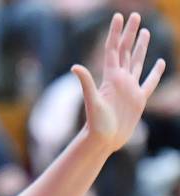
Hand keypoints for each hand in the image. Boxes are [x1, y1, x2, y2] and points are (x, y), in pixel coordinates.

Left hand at [72, 12, 165, 152]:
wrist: (102, 141)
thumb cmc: (95, 124)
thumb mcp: (92, 101)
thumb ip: (86, 83)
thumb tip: (75, 66)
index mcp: (110, 77)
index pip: (113, 49)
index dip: (116, 32)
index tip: (119, 16)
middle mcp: (120, 80)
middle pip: (126, 50)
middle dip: (130, 33)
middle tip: (135, 15)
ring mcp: (130, 89)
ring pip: (137, 62)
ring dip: (140, 47)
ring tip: (145, 31)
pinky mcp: (138, 100)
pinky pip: (149, 82)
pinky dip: (156, 72)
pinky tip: (161, 63)